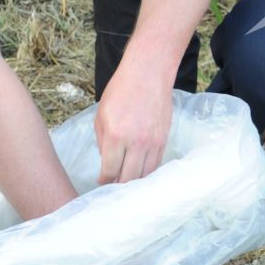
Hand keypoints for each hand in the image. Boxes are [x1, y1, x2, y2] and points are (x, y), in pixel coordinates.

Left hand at [93, 70, 173, 185]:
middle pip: (128, 178)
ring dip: (135, 181)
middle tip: (113, 188)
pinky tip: (140, 172)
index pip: (110, 171)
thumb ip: (103, 142)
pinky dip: (148, 171)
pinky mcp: (164, 140)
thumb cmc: (121, 91)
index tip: (102, 183)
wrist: (148, 75)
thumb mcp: (101, 115)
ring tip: (127, 183)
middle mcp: (136, 143)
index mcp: (116, 136)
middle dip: (119, 186)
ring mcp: (153, 142)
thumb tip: (107, 161)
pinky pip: (156, 164)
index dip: (104, 181)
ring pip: (145, 174)